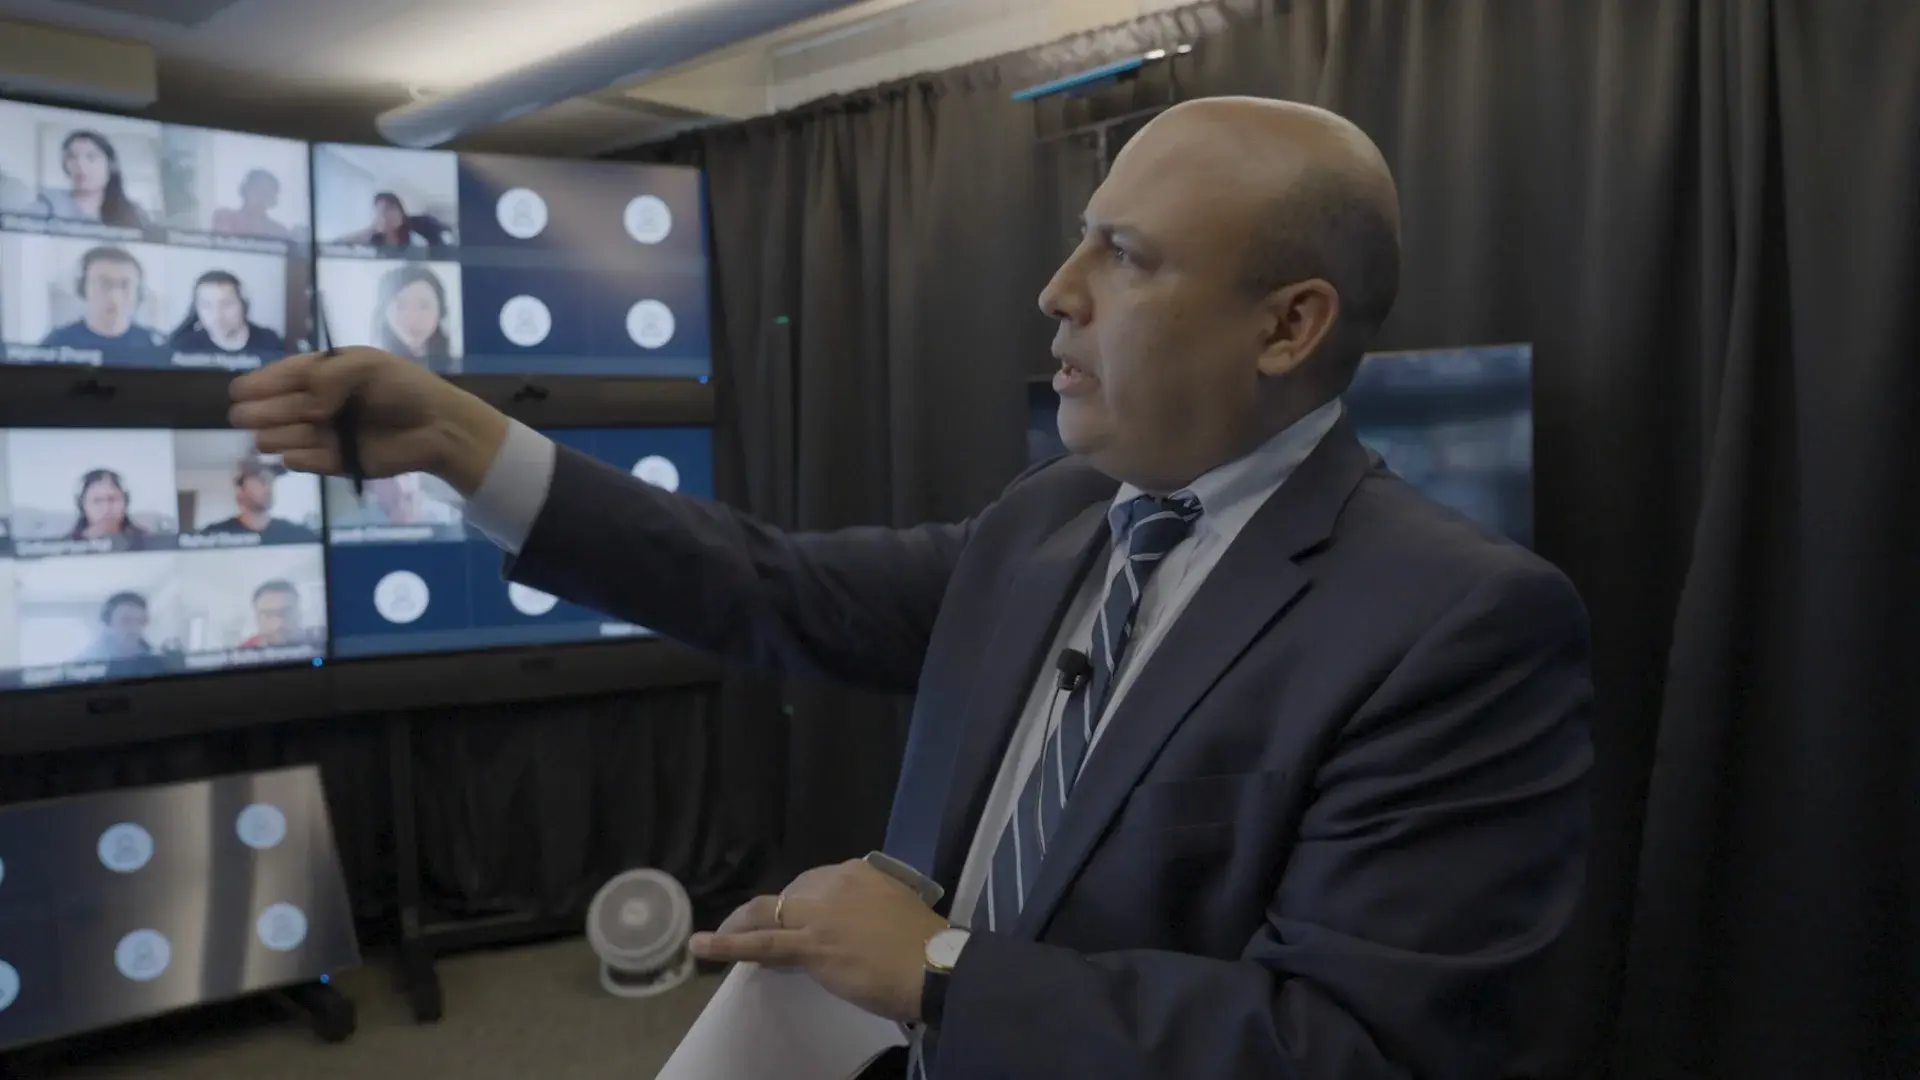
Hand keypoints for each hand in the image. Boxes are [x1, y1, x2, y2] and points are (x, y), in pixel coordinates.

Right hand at [227, 346, 506, 493]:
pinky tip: (295, 455)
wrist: (439, 426)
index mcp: (325, 374)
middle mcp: (320, 403)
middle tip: (243, 417)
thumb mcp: (367, 365)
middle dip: (261, 412)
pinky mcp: (338, 462)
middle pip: (279, 408)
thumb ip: (330, 376)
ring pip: (287, 436)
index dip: (260, 384)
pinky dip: (302, 459)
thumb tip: (309, 404)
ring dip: (278, 436)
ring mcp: (327, 434)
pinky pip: (309, 461)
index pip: (284, 377)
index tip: (239, 391)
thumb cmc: (405, 388)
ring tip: (268, 437)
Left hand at [690, 859, 947, 1023]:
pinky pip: (760, 943)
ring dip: (737, 925)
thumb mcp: (897, 909)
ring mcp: (818, 915)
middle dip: (770, 915)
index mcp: (857, 873)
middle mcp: (833, 885)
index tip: (798, 921)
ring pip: (766, 914)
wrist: (933, 965)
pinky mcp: (809, 945)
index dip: (799, 906)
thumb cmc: (925, 945)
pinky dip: (727, 944)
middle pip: (786, 897)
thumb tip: (854, 926)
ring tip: (715, 936)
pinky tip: (702, 946)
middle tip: (757, 934)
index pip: (814, 884)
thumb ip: (870, 908)